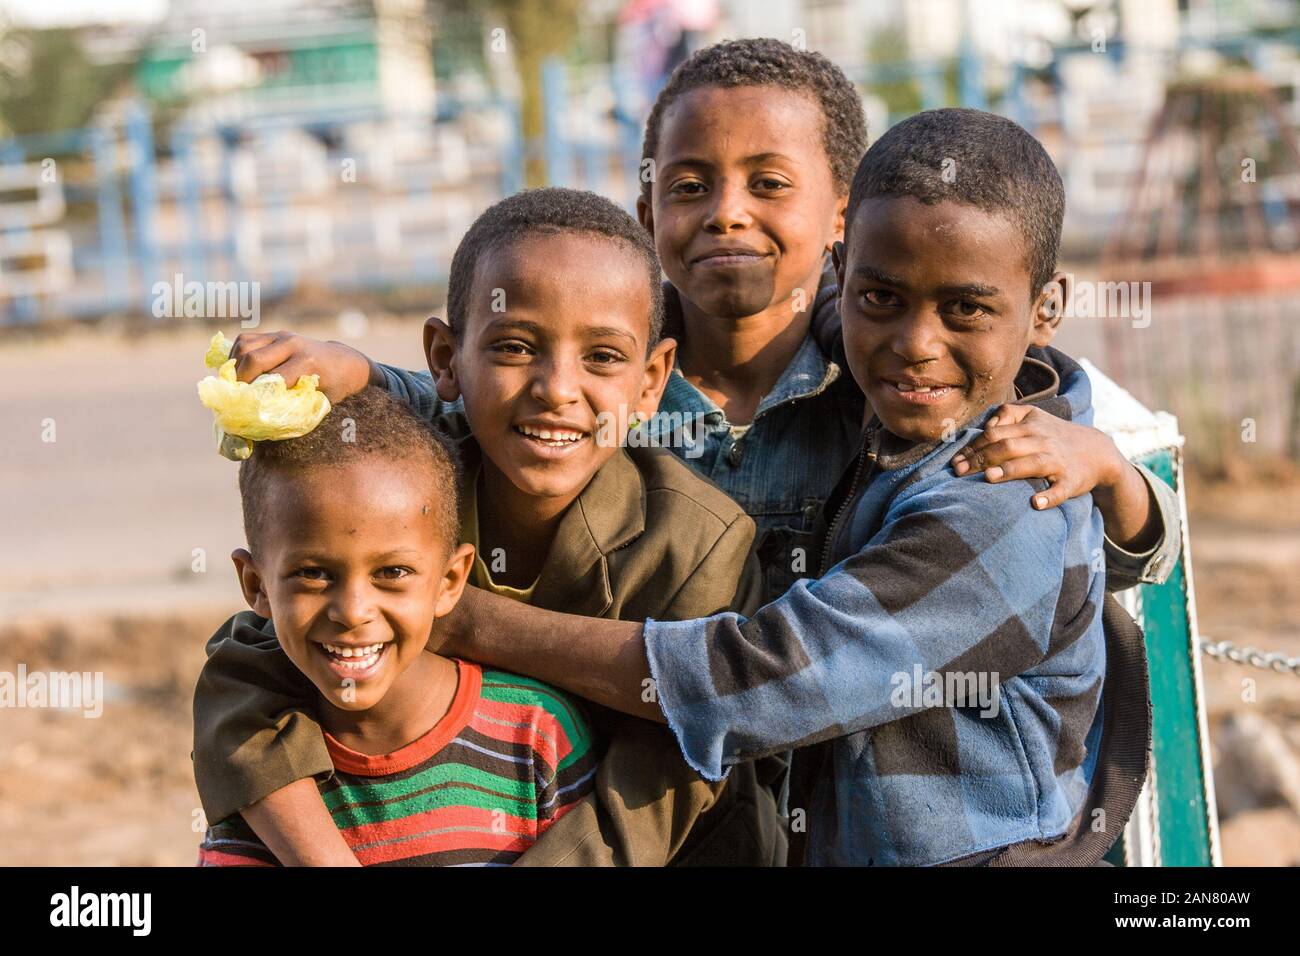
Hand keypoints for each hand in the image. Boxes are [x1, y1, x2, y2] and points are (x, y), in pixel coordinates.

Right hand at [229, 331, 380, 403]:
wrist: (343, 361)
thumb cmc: (332, 388)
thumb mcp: (319, 402)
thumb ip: (293, 411)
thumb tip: (258, 428)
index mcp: (308, 362)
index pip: (272, 379)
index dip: (257, 395)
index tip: (248, 409)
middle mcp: (293, 344)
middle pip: (253, 359)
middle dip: (241, 380)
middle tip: (238, 397)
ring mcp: (282, 336)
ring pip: (245, 346)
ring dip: (235, 366)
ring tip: (237, 384)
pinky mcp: (273, 334)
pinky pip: (244, 340)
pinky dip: (236, 355)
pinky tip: (239, 371)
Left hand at [950, 403, 1124, 509]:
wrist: (1098, 451)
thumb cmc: (1055, 435)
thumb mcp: (1034, 417)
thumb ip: (1008, 414)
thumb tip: (985, 425)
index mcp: (1031, 425)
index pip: (995, 433)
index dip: (973, 446)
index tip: (955, 460)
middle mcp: (1043, 440)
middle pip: (1007, 446)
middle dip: (981, 458)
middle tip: (959, 471)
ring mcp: (1058, 461)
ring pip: (1031, 463)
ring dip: (1010, 470)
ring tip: (989, 477)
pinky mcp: (1071, 481)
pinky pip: (1060, 490)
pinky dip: (1049, 497)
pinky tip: (1036, 504)